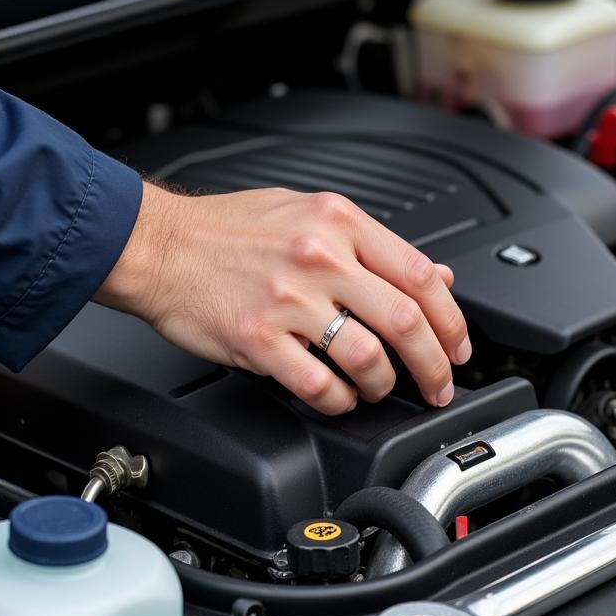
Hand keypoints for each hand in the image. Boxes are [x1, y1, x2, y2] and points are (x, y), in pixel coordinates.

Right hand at [97, 184, 470, 414]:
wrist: (157, 244)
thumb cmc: (228, 228)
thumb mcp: (309, 214)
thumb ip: (373, 246)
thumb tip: (434, 277)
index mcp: (338, 222)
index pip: (420, 274)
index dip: (452, 320)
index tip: (458, 346)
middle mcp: (319, 257)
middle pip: (406, 321)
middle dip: (435, 365)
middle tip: (439, 386)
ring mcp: (288, 300)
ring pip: (368, 358)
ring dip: (384, 386)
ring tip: (378, 389)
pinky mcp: (257, 339)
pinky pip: (318, 385)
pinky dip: (339, 401)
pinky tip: (338, 397)